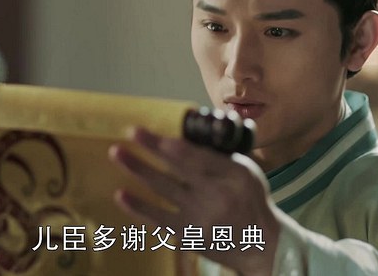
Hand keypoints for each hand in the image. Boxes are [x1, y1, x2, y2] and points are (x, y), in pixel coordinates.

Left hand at [109, 127, 279, 275]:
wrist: (260, 245)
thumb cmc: (250, 200)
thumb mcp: (246, 172)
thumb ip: (218, 155)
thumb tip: (185, 133)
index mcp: (234, 175)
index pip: (200, 157)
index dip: (175, 146)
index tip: (157, 133)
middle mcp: (218, 196)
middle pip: (178, 169)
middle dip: (152, 149)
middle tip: (130, 132)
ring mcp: (201, 218)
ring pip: (163, 190)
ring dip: (138, 169)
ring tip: (117, 153)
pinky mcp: (188, 236)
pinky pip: (158, 219)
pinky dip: (138, 207)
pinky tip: (121, 194)